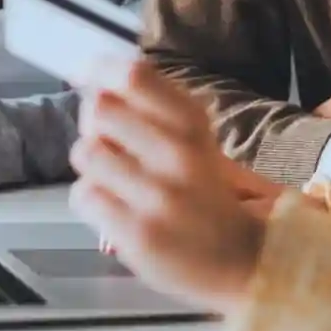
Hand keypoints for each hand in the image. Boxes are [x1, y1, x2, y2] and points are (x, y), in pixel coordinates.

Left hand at [68, 59, 268, 314]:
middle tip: (108, 141)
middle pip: (99, 108)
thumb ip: (149, 109)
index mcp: (192, 124)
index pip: (135, 75)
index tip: (90, 77)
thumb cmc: (208, 194)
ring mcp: (156, 196)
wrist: (246, 260)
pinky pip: (84, 196)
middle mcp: (176, 154)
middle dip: (95, 122)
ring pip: (85, 152)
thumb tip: (93, 78)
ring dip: (94, 164)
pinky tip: (116, 209)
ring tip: (114, 180)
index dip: (101, 71)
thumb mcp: (193, 141)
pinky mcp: (137, 235)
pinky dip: (93, 200)